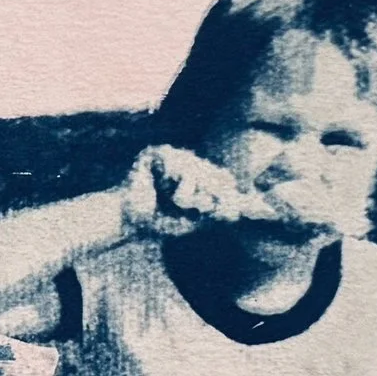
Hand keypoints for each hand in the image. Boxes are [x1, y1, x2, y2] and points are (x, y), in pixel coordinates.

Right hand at [122, 145, 280, 237]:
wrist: (130, 222)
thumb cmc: (161, 220)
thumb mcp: (197, 218)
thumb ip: (219, 211)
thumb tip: (247, 210)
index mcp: (199, 173)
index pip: (224, 179)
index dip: (229, 194)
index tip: (236, 210)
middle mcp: (188, 160)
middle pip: (214, 176)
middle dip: (207, 200)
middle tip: (191, 210)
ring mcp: (171, 154)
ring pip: (197, 173)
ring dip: (187, 197)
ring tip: (172, 203)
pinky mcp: (155, 153)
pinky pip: (177, 168)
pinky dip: (171, 185)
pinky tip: (158, 189)